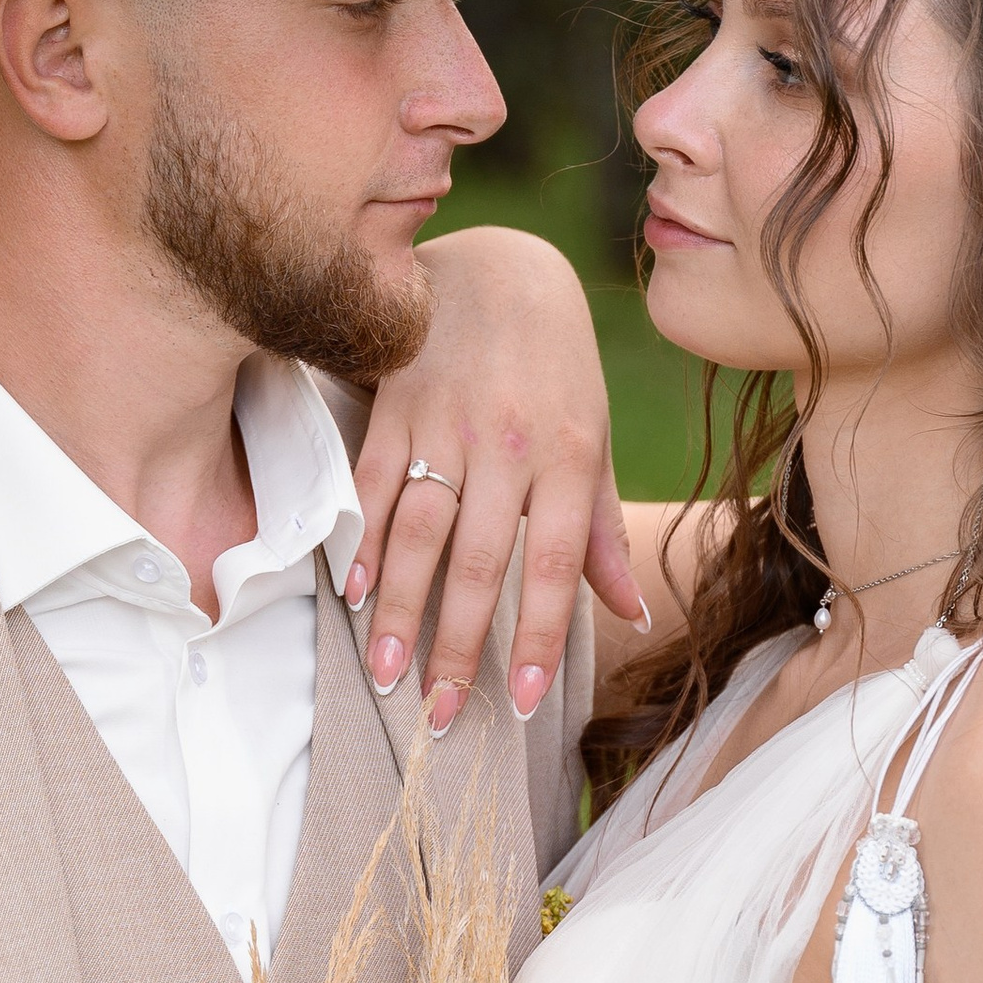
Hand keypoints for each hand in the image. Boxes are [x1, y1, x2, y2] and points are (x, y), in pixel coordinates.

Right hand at [355, 228, 646, 732]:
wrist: (501, 267)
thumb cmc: (558, 366)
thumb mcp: (593, 438)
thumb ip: (600, 528)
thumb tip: (631, 612)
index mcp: (567, 455)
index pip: (551, 565)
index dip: (534, 637)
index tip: (517, 703)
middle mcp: (509, 445)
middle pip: (478, 562)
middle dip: (458, 644)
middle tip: (440, 715)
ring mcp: (448, 424)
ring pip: (418, 531)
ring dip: (398, 608)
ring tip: (385, 671)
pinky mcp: (398, 406)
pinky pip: (373, 484)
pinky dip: (360, 541)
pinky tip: (351, 592)